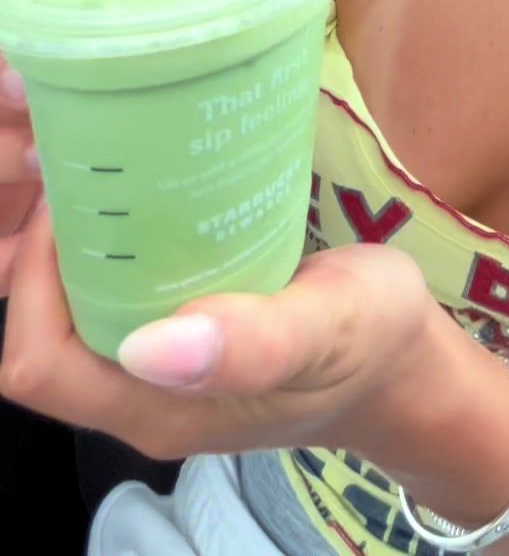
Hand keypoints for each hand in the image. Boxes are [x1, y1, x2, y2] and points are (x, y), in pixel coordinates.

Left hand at [0, 55, 432, 465]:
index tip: (70, 202)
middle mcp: (141, 398)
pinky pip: (112, 302)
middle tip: (82, 164)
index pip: (37, 363)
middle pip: (42, 336)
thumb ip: (252, 344)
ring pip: (74, 315)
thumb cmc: (372, 341)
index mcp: (159, 407)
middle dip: (42, 253)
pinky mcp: (179, 343)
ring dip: (72, 248)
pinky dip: (109, 251)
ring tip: (105, 169)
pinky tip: (140, 196)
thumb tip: (147, 349)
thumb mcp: (330, 329)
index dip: (29, 286)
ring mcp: (157, 376)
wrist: (408, 363)